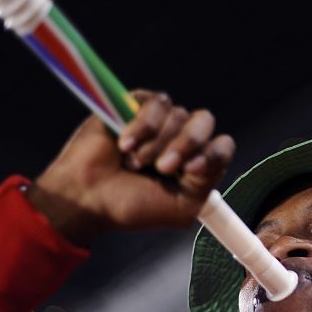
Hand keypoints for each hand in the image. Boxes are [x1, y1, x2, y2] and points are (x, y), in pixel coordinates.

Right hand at [27, 91, 234, 244]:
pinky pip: (157, 104)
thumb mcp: (181, 206)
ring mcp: (160, 122)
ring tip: (133, 164)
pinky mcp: (136, 106)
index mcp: (196, 163)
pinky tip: (124, 145)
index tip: (192, 169)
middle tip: (163, 167)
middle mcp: (181, 139)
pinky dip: (142, 126)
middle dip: (187, 144)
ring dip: (156, 144)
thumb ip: (206, 181)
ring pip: (179, 114)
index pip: (223, 146)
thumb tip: (208, 154)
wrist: (88, 197)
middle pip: (204, 121)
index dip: (213, 153)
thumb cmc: (132, 205)